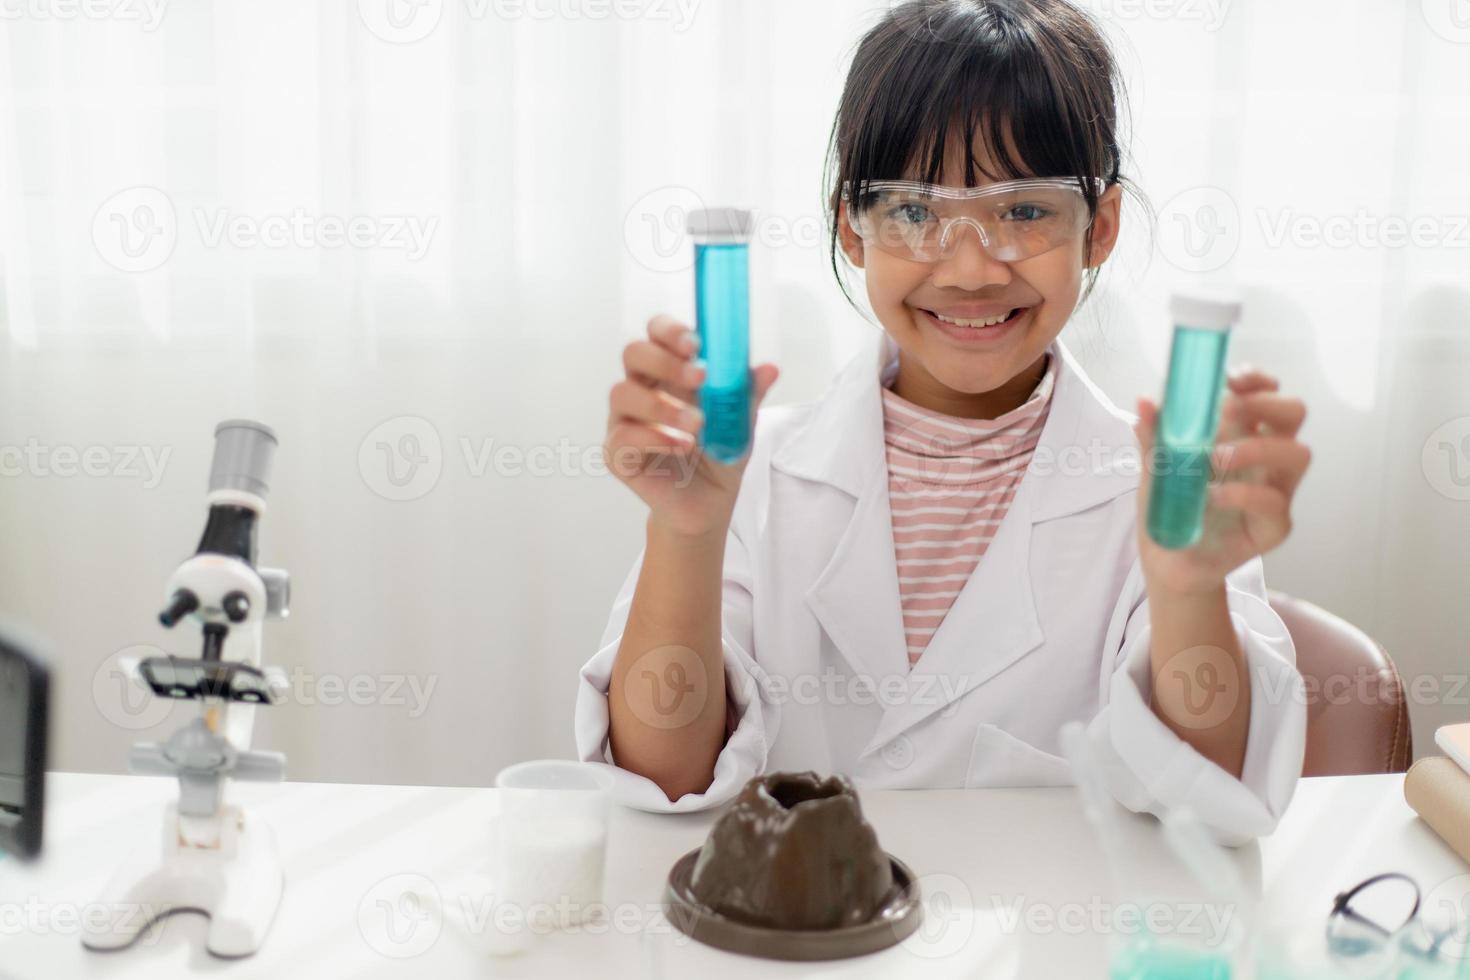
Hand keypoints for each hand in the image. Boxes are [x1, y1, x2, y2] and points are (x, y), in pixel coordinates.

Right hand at [604, 314, 778, 537]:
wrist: (709, 505)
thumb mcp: (741, 423)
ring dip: (662, 405)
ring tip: (698, 424)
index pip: (657, 334)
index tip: (696, 344)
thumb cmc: (718, 454)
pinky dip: (655, 438)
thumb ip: (747, 395)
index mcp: (667, 371)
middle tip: (699, 376)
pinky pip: (622, 436)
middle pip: (633, 353)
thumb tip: (770, 369)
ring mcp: (624, 420)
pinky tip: (682, 446)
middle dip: (665, 361)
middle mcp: (641, 389)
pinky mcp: (617, 454)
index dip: (671, 330)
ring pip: (622, 394)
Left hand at [1133, 366, 1311, 595]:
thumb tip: (1144, 402)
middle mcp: (1265, 458)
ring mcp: (1275, 490)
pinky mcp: (1273, 527)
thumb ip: (1154, 435)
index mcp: (1241, 434)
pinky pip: (1274, 502)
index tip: (1229, 380)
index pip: (1266, 392)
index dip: (1254, 379)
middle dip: (1265, 403)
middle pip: (1294, 413)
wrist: (1166, 561)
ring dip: (1257, 447)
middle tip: (1226, 412)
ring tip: (1215, 458)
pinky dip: (1241, 494)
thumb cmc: (1168, 506)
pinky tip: (1212, 497)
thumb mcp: (1154, 466)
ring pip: (1298, 454)